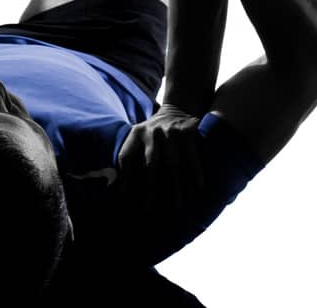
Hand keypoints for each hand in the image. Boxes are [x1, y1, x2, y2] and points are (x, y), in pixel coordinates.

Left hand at [117, 103, 204, 220]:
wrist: (179, 108)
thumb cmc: (156, 132)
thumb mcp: (142, 135)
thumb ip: (134, 154)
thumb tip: (118, 186)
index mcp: (136, 133)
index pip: (126, 156)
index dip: (124, 177)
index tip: (124, 197)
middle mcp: (152, 131)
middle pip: (150, 165)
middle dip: (150, 188)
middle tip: (150, 208)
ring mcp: (171, 131)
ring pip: (172, 164)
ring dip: (175, 186)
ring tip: (176, 205)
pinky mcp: (188, 131)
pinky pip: (192, 156)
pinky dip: (195, 171)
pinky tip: (198, 185)